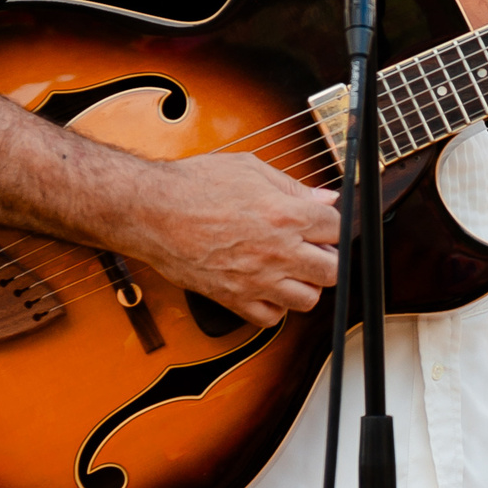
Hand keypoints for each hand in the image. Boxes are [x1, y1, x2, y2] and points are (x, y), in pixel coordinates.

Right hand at [119, 153, 341, 326]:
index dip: (332, 225)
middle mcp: (277, 251)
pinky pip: (271, 318)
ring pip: (308, 299)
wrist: (150, 210)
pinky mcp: (233, 299)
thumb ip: (294, 187)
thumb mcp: (251, 169)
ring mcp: (256, 279)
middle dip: (326, 258)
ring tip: (290, 269)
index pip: (337, 229)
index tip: (322, 225)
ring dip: (305, 285)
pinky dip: (274, 307)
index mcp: (285, 215)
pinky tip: (266, 287)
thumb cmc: (194, 185)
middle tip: (310, 248)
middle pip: (332, 270)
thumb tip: (325, 199)